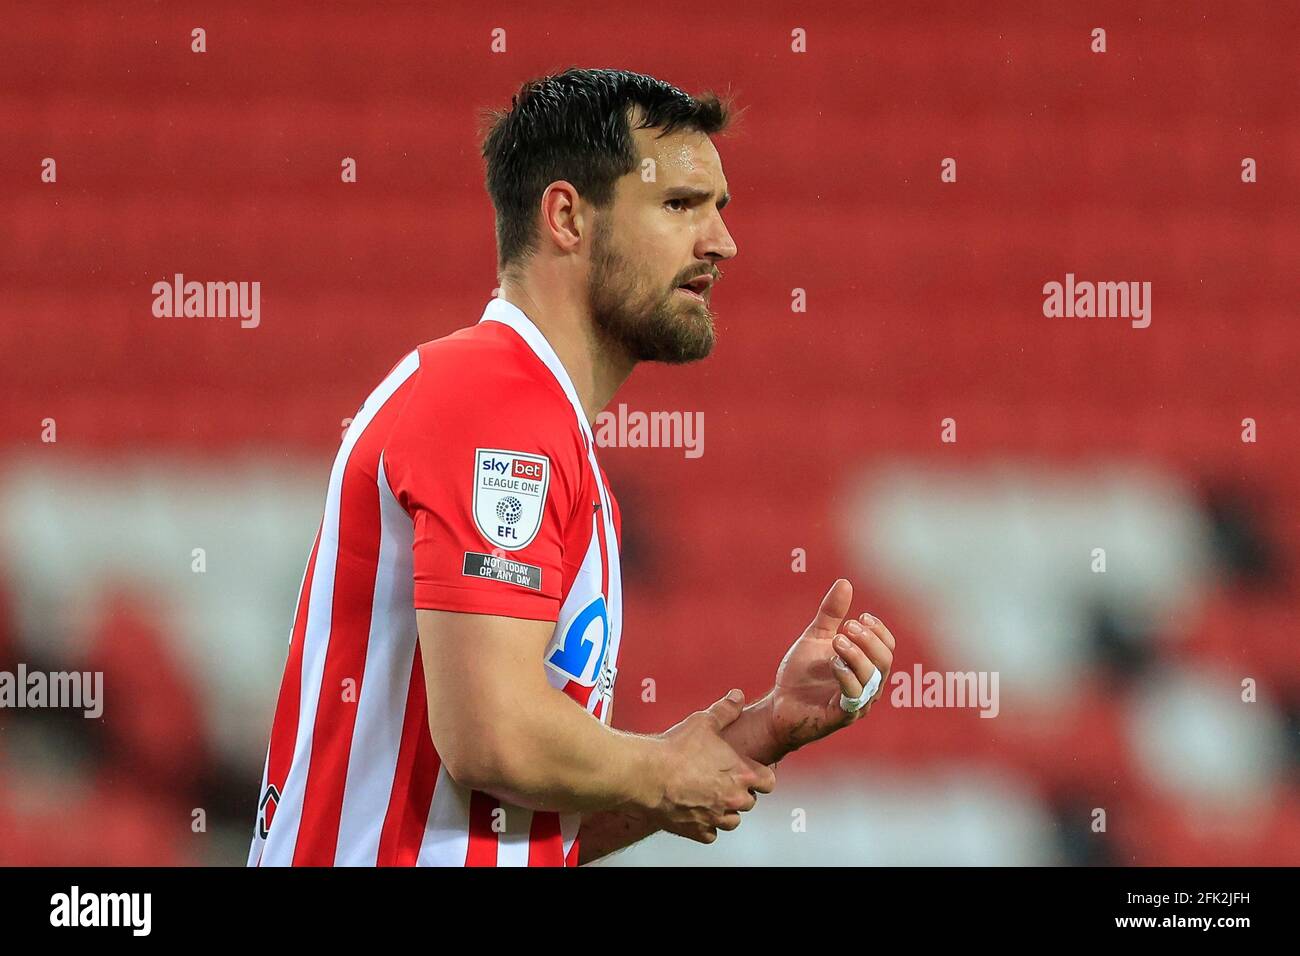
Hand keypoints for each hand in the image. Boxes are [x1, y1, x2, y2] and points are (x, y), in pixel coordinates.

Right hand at [647, 689, 777, 843]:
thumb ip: (725, 710)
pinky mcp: (697, 831)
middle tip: (722, 781)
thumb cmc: (676, 749)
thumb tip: (737, 697)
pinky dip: (706, 825)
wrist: (647, 774)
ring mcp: (716, 817)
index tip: (749, 772)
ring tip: (710, 797)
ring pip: (733, 821)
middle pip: (750, 802)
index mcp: (742, 773)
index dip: (760, 776)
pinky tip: (696, 811)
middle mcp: (734, 799)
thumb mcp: (704, 722)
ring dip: (725, 811)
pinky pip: (710, 834)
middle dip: (739, 792)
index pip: (769, 782)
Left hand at [767, 579, 895, 753]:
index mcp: (866, 665)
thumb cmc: (802, 673)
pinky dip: (846, 676)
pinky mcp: (842, 716)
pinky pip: (854, 697)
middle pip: (885, 661)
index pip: (887, 647)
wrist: (780, 703)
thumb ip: (831, 614)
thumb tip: (844, 582)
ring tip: (837, 640)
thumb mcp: (816, 637)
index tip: (862, 616)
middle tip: (849, 626)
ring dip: (856, 656)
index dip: (879, 631)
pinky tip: (833, 663)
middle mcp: (868, 685)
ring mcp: (857, 702)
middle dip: (869, 641)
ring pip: (871, 679)